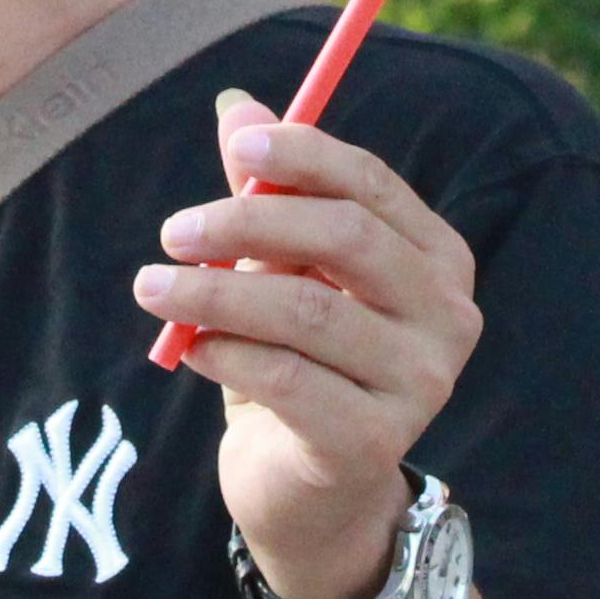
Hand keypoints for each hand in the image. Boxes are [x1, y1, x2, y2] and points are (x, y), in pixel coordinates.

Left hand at [135, 91, 481, 598]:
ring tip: (151, 286)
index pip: (371, 186)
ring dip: (214, 291)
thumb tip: (235, 104)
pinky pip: (287, 379)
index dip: (304, 157)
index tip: (235, 149)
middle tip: (172, 229)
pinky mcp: (373, 443)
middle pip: (346, 237)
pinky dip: (225, 352)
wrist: (308, 494)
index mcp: (435, 259)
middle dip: (248, 222)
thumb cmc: (298, 363)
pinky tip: (188, 347)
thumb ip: (266, 195)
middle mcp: (447, 316)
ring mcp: (421, 384)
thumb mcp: (280, 272)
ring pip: (306, 310)